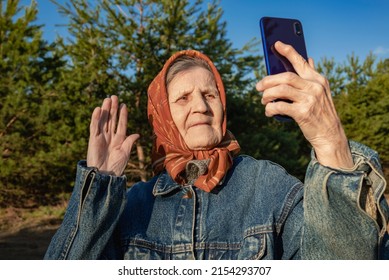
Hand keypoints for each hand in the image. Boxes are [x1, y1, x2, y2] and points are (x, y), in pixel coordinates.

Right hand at [87, 95, 139, 175]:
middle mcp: (109, 136)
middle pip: (111, 119)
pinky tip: (98, 109)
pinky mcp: (93, 139)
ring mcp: (101, 137)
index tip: (124, 105)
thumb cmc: (116, 166)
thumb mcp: (125, 152)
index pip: (121, 124)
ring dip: (105, 110)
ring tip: (107, 99)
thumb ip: (129, 142)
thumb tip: (136, 134)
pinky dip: (96, 118)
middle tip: (114, 96)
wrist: (105, 174)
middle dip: (113, 108)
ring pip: (103, 120)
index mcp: (119, 139)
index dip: (122, 115)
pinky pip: (94, 127)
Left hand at [256, 41, 352, 168]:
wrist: (330, 135)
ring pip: (280, 90)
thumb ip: (312, 76)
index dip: (288, 51)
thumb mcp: (321, 92)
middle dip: (268, 80)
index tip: (276, 44)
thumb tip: (309, 58)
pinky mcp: (303, 113)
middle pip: (285, 76)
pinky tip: (268, 111)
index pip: (301, 61)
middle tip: (258, 87)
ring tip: (263, 100)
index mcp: (318, 79)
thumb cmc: (321, 113)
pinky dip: (270, 108)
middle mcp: (315, 87)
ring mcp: (309, 99)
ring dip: (267, 95)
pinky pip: (279, 106)